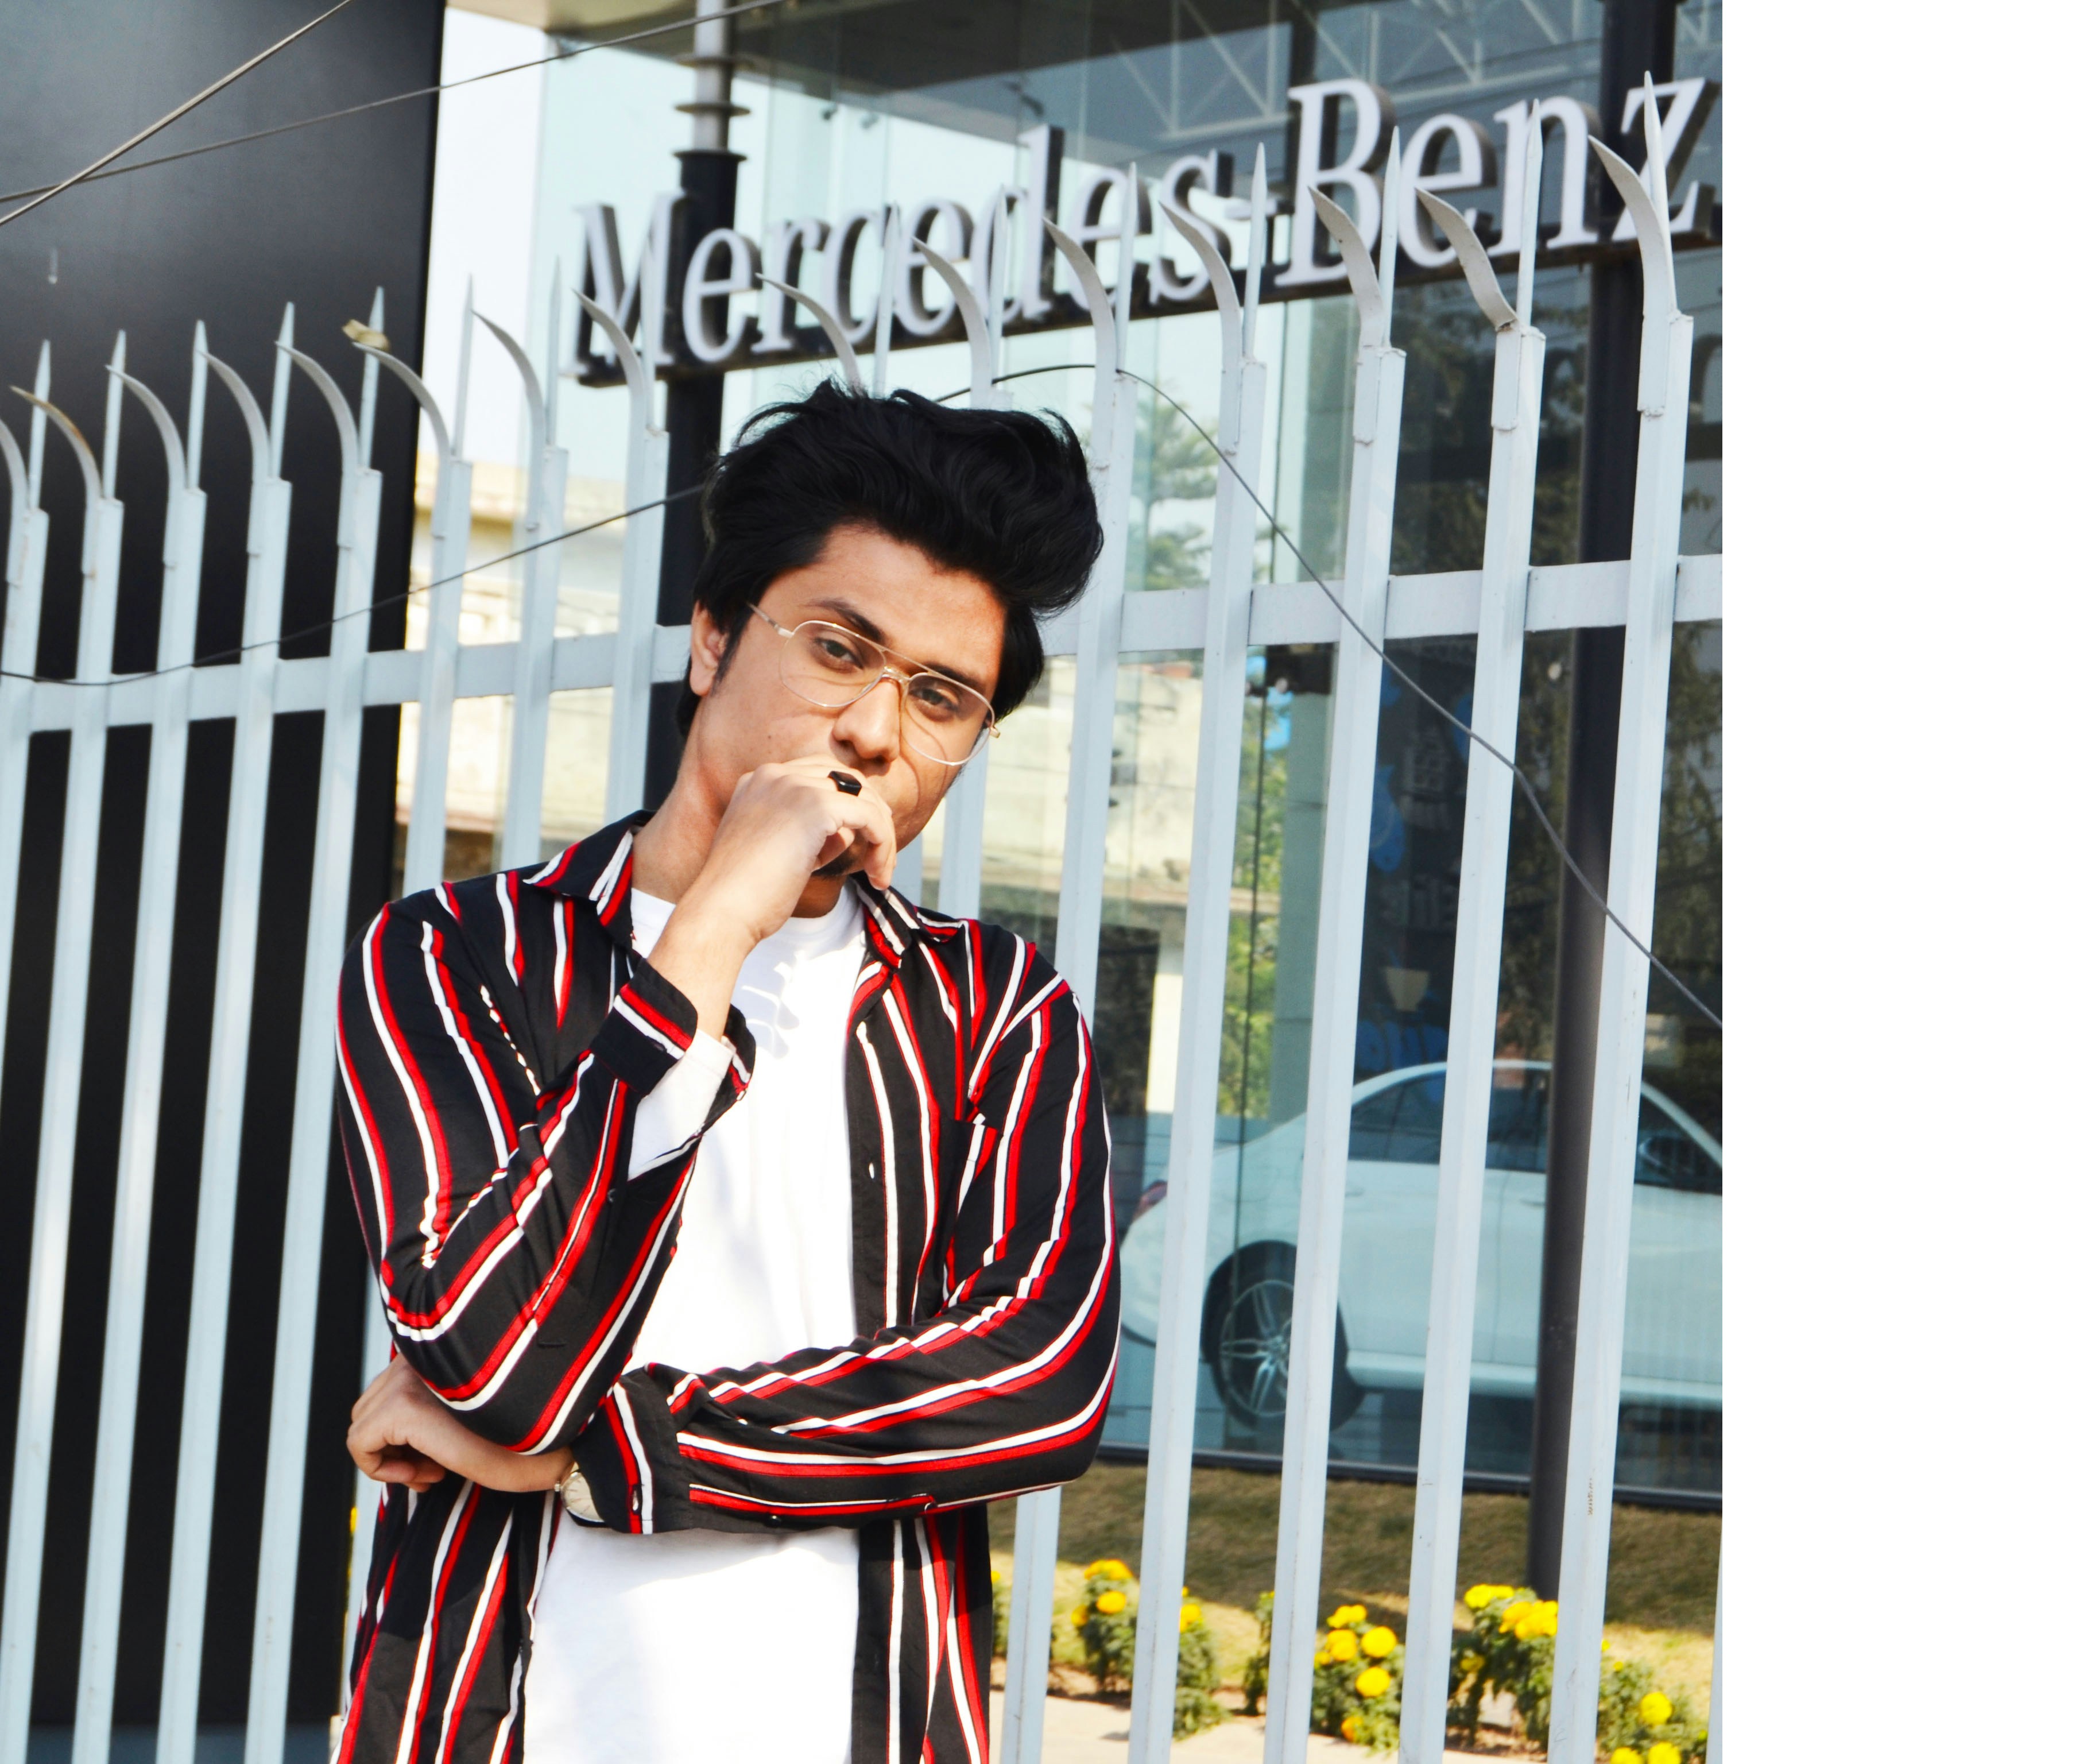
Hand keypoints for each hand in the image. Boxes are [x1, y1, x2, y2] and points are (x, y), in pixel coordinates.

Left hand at [347, 1357, 572, 1494]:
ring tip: (433, 1470)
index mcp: (438, 1351)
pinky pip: (359, 1443)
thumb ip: (433, 1405)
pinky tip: (423, 1474)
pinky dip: (378, 1468)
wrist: (557, 1448)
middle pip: (370, 1407)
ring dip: (390, 1457)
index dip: (403, 1436)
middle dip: (393, 1446)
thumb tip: (389, 1432)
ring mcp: (411, 1378)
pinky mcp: (405, 1407)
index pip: (389, 1392)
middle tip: (433, 1468)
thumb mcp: (469, 1416)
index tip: (437, 1459)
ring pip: (361, 1424)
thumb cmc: (523, 1438)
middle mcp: (421, 1356)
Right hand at [647, 756, 895, 1029]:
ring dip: (881, 835)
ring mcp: (794, 785)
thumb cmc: (745, 895)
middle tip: (880, 855)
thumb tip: (849, 832)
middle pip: (847, 779)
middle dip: (871, 815)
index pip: (821, 775)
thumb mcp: (775, 850)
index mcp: (759, 780)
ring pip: (864, 797)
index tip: (861, 841)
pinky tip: (878, 876)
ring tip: (880, 873)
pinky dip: (883, 845)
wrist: (720, 912)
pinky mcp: (815, 806)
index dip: (848, 805)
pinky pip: (870, 817)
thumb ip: (807, 832)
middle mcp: (776, 774)